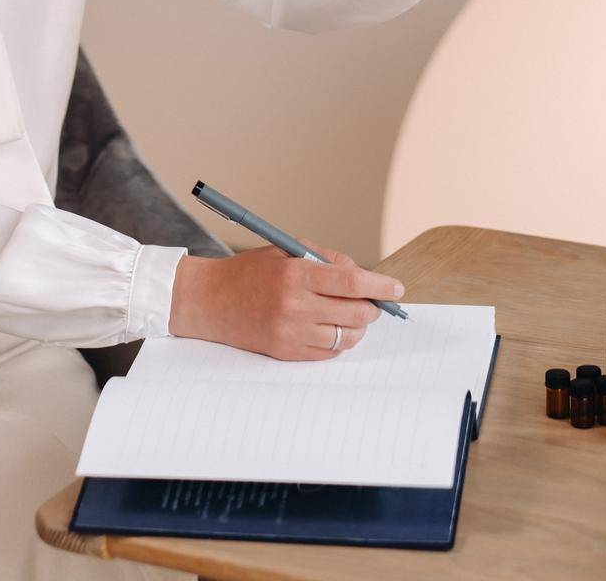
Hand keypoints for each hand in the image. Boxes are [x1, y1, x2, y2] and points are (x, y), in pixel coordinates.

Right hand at [168, 237, 403, 361]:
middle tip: (372, 301)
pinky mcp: (286, 353)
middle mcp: (295, 305)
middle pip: (355, 312)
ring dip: (357, 327)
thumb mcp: (284, 252)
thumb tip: (360, 274)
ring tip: (349, 315)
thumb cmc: (248, 272)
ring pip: (347, 336)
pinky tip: (331, 328)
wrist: (209, 301)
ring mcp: (291, 332)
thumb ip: (324, 259)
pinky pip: (329, 353)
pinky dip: (338, 342)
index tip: (396, 288)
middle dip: (372, 307)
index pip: (351, 281)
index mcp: (295, 274)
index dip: (379, 285)